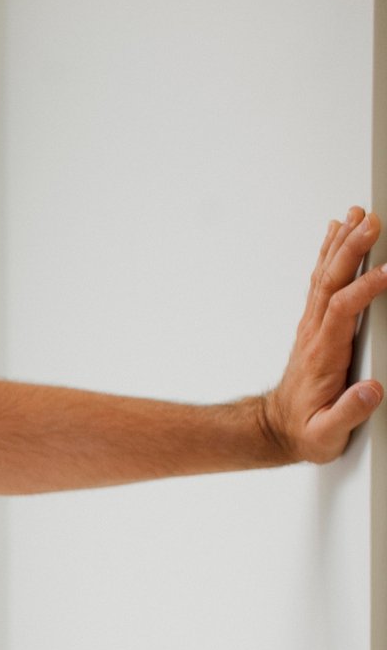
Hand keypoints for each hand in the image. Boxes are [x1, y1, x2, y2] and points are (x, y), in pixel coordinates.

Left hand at [260, 205, 386, 465]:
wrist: (277, 430)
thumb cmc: (305, 431)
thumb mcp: (326, 434)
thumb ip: (348, 412)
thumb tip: (371, 390)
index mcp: (322, 354)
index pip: (343, 311)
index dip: (364, 289)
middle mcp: (315, 333)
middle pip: (332, 282)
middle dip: (352, 250)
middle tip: (371, 220)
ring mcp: (313, 326)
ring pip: (326, 276)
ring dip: (342, 244)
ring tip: (357, 214)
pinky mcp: (316, 325)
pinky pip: (323, 282)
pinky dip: (330, 255)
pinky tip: (337, 234)